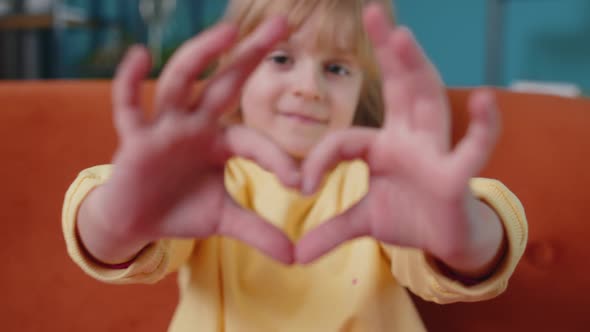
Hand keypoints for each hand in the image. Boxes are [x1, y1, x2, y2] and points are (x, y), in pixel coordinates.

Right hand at [79, 18, 299, 264]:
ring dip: (201, 56)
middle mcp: (196, 125)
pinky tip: (138, 55)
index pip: (254, 141)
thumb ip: (258, 232)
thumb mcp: (223, 220)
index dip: (277, 161)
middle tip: (283, 22)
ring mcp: (165, 127)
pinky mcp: (133, 138)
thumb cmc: (182, 210)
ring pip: (181, 83)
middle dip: (252, 54)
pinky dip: (129, 82)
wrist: (138, 221)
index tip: (301, 185)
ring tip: (227, 31)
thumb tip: (297, 258)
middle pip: (225, 83)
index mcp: (220, 141)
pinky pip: (127, 106)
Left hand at [295, 4, 501, 269]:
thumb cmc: (408, 216)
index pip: (344, 141)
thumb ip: (331, 231)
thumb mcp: (363, 222)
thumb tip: (295, 256)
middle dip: (387, 51)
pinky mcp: (456, 175)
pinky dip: (483, 127)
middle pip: (400, 88)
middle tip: (372, 13)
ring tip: (402, 37)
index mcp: (383, 146)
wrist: (444, 240)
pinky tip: (485, 99)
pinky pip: (473, 148)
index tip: (299, 187)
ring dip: (416, 70)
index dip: (318, 162)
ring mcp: (434, 152)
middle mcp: (409, 139)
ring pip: (429, 103)